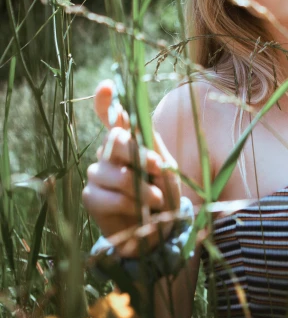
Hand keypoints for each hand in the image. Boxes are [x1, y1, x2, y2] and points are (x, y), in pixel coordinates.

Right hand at [82, 79, 181, 256]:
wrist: (160, 231)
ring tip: (156, 199)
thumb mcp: (166, 168)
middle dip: (137, 153)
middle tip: (157, 167)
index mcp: (130, 141)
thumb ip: (151, 147)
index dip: (105, 101)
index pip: (112, 117)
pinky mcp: (91, 197)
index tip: (106, 86)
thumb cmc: (165, 194)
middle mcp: (110, 153)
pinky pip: (104, 194)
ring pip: (111, 170)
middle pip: (114, 139)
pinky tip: (140, 211)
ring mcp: (98, 174)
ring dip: (138, 186)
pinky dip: (127, 203)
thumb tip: (136, 128)